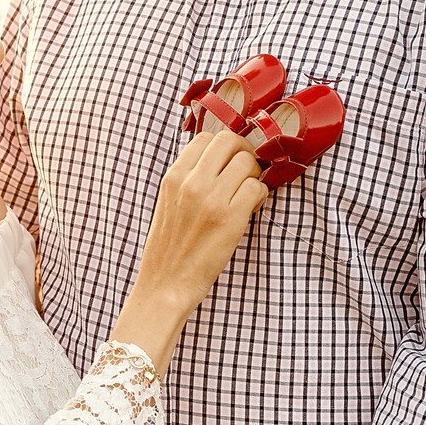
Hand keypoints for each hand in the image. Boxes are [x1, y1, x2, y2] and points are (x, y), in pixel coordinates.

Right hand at [111, 131, 266, 373]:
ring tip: (248, 194)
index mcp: (173, 177)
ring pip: (248, 162)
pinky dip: (260, 196)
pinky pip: (257, 189)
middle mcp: (192, 183)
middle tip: (246, 172)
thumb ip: (188, 180)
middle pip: (230, 141)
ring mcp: (212, 199)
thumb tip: (217, 162)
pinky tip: (251, 209)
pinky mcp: (231, 219)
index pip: (206, 138)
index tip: (229, 162)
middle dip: (244, 153)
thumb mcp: (168, 203)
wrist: (165, 286)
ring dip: (255, 175)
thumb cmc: (168, 249)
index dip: (224, 148)